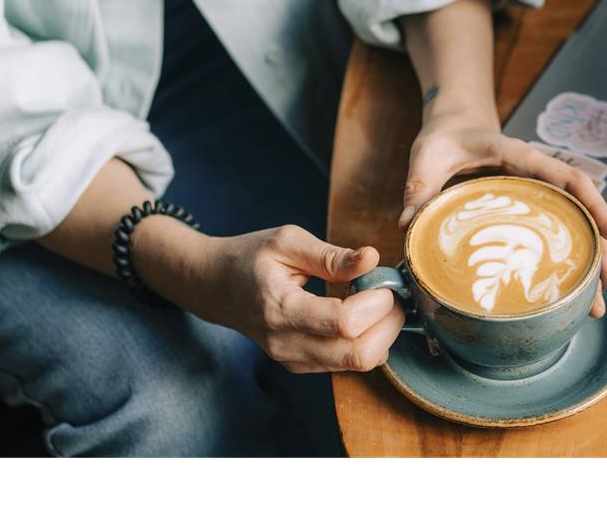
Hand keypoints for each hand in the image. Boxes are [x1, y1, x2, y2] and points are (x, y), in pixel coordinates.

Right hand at [136, 219, 403, 372]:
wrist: (214, 286)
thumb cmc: (249, 258)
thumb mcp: (287, 241)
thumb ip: (331, 255)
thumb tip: (372, 259)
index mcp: (280, 308)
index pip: (343, 322)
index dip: (376, 304)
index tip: (383, 280)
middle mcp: (286, 343)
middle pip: (357, 354)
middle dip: (388, 324)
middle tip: (392, 293)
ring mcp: (293, 359)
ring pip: (358, 364)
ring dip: (383, 335)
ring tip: (379, 302)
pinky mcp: (302, 365)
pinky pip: (349, 365)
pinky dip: (369, 342)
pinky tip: (365, 316)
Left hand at [398, 111, 606, 317]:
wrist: (453, 125)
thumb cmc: (445, 137)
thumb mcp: (428, 156)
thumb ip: (419, 187)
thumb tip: (407, 224)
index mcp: (520, 157)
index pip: (569, 180)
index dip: (595, 208)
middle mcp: (539, 175)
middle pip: (582, 212)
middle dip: (603, 251)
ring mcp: (539, 192)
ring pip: (575, 227)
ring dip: (590, 263)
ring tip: (600, 304)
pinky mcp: (532, 207)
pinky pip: (558, 232)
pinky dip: (568, 260)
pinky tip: (573, 290)